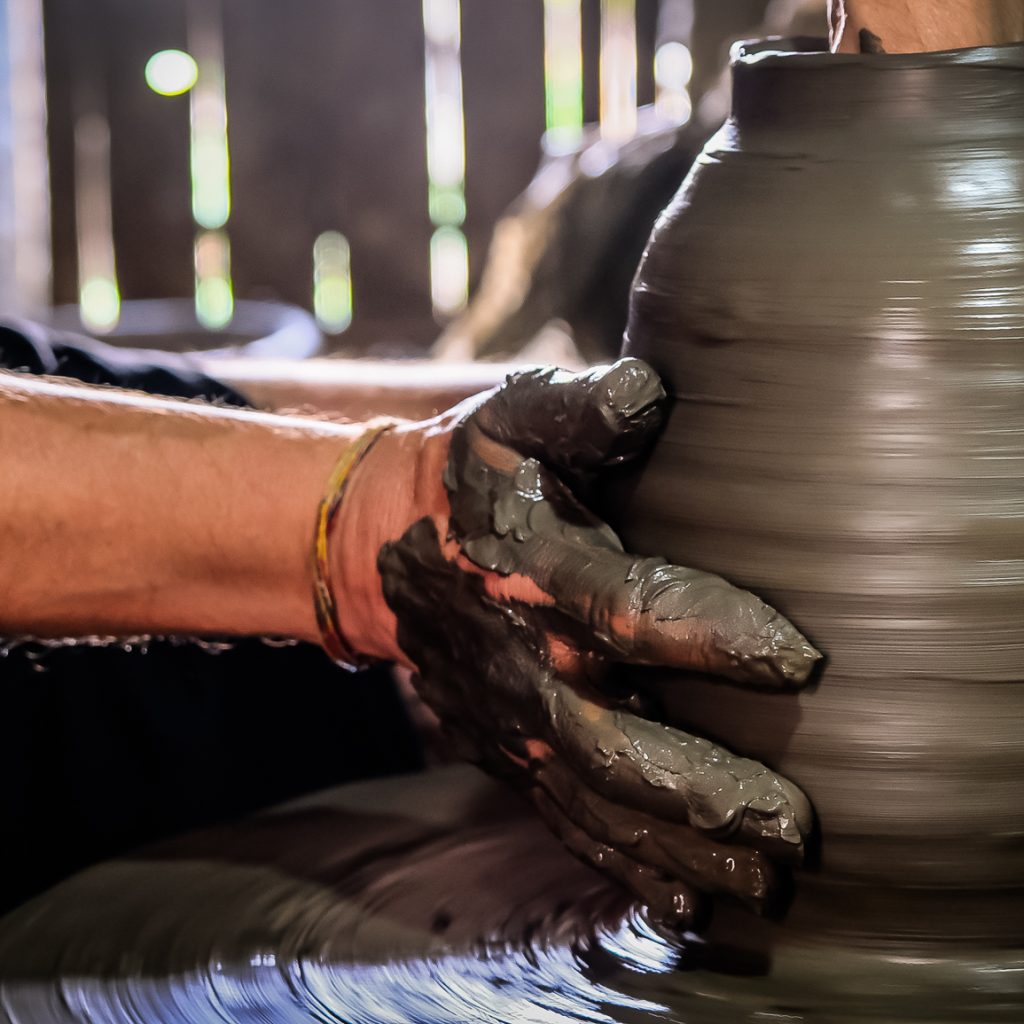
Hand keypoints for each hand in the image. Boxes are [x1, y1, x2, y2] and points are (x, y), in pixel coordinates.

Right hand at [334, 359, 820, 925]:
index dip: (713, 635)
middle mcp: (525, 661)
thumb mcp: (515, 419)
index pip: (630, 612)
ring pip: (596, 799)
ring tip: (760, 882)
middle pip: (615, 741)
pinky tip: (684, 901)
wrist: (383, 547)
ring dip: (677, 845)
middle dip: (705, 786)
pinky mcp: (503, 750)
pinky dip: (623, 864)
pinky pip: (564, 818)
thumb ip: (580, 408)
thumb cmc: (470, 477)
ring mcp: (510, 719)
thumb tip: (652, 390)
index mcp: (537, 573)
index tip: (799, 659)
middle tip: (793, 824)